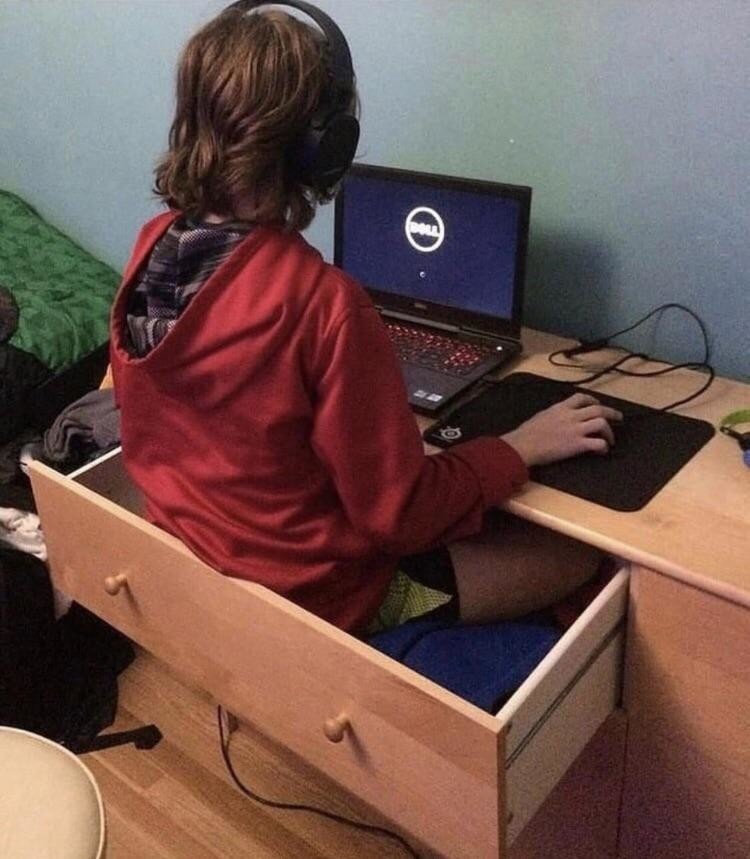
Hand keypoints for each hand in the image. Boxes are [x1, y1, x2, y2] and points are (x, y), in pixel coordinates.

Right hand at [501, 393, 623, 466]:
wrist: (523, 445)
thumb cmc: (526, 433)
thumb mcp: (541, 416)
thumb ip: (554, 414)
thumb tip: (558, 417)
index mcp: (560, 408)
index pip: (582, 398)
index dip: (594, 401)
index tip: (598, 405)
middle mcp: (571, 416)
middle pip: (598, 409)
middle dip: (612, 413)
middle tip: (619, 418)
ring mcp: (575, 430)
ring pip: (601, 423)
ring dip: (609, 431)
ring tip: (610, 440)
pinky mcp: (577, 444)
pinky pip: (597, 443)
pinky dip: (603, 446)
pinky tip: (602, 451)